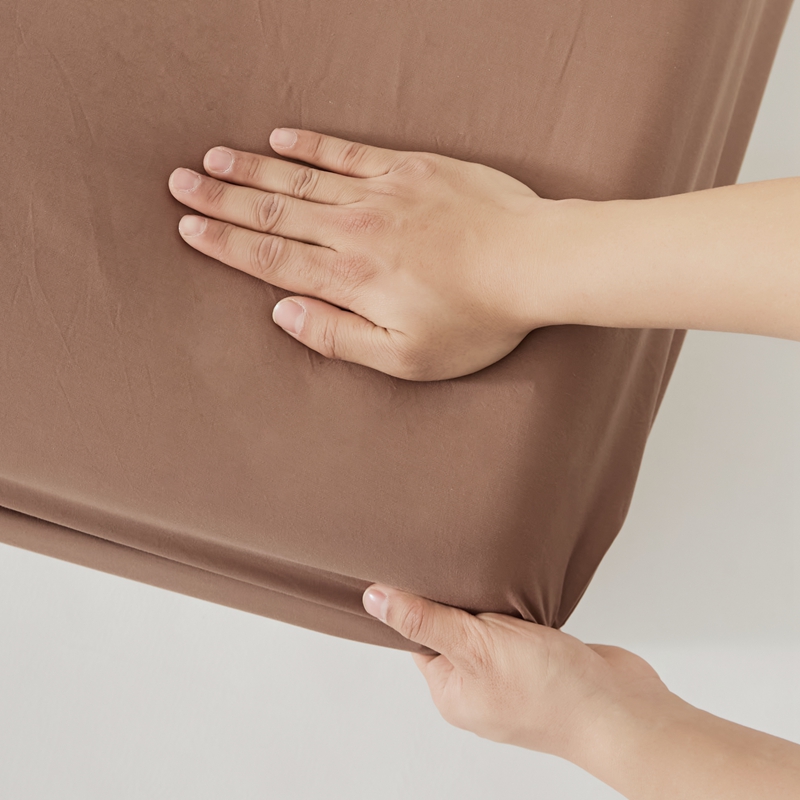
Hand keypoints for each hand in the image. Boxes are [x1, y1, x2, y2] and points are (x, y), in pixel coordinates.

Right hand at [168, 127, 564, 380]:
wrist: (534, 263)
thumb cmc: (475, 320)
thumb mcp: (406, 357)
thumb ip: (339, 337)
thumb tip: (285, 314)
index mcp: (350, 280)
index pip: (271, 259)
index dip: (224, 242)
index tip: (189, 226)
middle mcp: (355, 231)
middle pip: (273, 213)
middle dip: (222, 199)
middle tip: (180, 183)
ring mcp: (381, 194)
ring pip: (301, 180)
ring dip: (253, 169)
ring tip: (213, 159)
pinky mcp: (410, 168)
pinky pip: (347, 152)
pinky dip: (310, 145)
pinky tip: (281, 138)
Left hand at [361, 583, 672, 762]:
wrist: (624, 710)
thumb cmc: (551, 691)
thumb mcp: (477, 646)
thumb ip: (426, 621)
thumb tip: (374, 600)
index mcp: (452, 691)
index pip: (417, 637)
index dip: (414, 600)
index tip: (413, 564)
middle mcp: (478, 685)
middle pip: (452, 627)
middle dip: (457, 595)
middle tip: (456, 556)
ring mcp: (512, 674)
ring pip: (488, 624)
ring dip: (492, 599)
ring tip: (492, 569)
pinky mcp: (542, 660)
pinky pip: (518, 626)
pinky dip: (519, 606)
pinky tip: (522, 586)